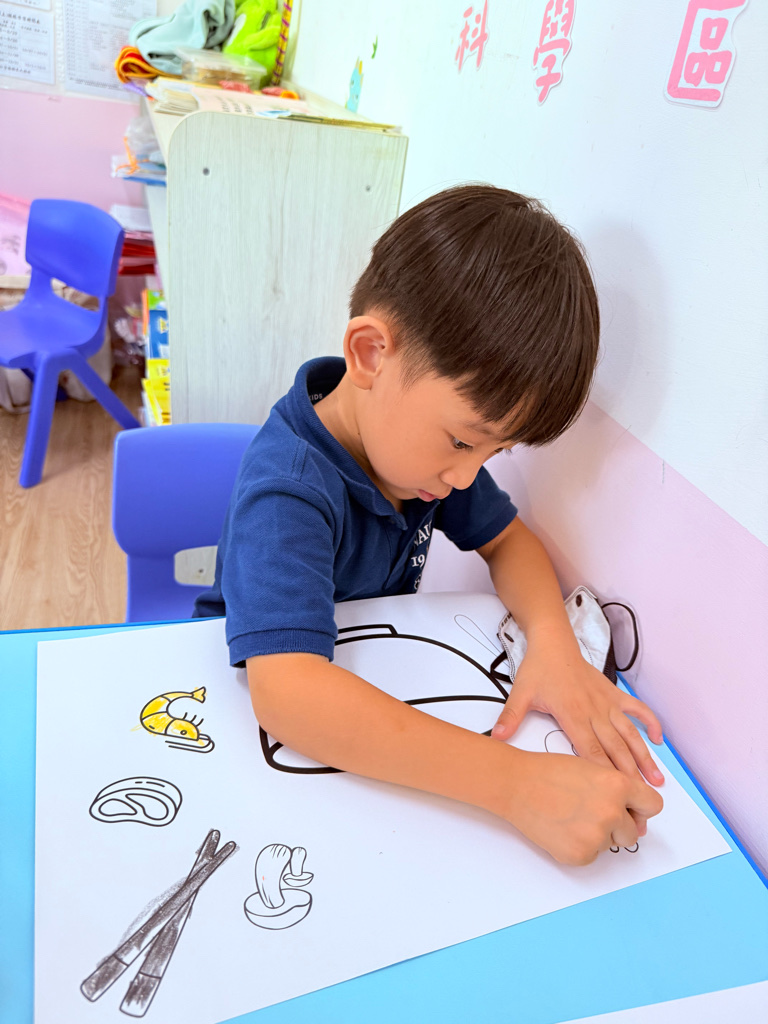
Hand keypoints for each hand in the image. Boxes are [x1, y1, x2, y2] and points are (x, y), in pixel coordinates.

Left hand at [491, 635, 664, 789]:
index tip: (616, 794)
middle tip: (643, 798)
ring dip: (645, 756)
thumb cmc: (538, 669)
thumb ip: (510, 716)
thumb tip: (495, 738)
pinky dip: (650, 722)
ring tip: (658, 780)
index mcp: (573, 714)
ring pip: (630, 733)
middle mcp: (594, 711)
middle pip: (616, 747)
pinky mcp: (614, 693)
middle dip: (630, 774)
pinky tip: (659, 740)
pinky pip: (637, 709)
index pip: (591, 750)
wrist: (553, 642)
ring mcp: (607, 702)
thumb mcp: (521, 693)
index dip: (604, 772)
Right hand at [499, 747, 663, 865]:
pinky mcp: (580, 855)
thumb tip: (634, 817)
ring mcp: (597, 836)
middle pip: (632, 832)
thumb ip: (618, 789)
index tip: (631, 810)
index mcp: (618, 785)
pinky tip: (561, 828)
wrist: (516, 785)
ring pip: (610, 844)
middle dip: (616, 826)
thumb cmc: (549, 772)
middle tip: (588, 812)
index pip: (653, 806)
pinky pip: (591, 855)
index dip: (640, 809)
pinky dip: (579, 845)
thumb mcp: (592, 768)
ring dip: (597, 835)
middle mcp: (612, 811)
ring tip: (570, 816)